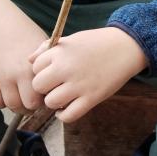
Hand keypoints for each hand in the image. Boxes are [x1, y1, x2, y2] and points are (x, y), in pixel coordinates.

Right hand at [0, 0, 46, 114]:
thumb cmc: (23, 33)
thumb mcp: (41, 44)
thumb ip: (49, 64)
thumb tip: (59, 83)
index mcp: (37, 65)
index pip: (47, 93)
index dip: (48, 97)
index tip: (48, 94)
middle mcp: (20, 73)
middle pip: (29, 105)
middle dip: (33, 106)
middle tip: (33, 101)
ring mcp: (2, 77)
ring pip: (11, 105)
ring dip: (17, 106)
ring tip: (20, 98)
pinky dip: (0, 102)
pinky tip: (6, 94)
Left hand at [30, 27, 148, 122]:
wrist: (127, 47)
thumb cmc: (98, 42)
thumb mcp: (72, 39)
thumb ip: (48, 48)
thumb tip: (29, 61)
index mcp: (60, 53)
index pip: (35, 68)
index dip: (42, 70)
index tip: (52, 70)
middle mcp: (66, 69)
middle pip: (39, 86)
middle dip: (45, 87)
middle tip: (56, 84)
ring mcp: (79, 85)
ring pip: (51, 102)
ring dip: (55, 101)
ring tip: (64, 95)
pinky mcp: (92, 98)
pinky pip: (68, 116)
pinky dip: (64, 115)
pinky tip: (68, 108)